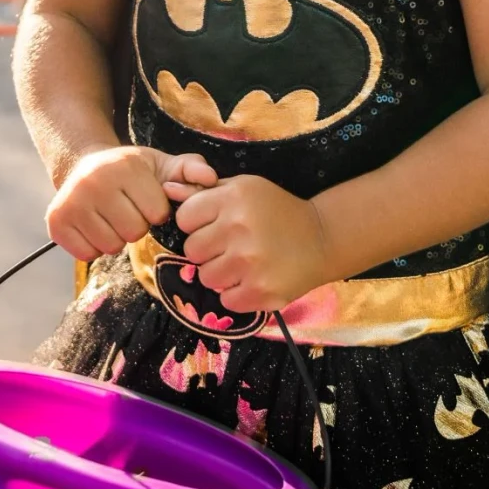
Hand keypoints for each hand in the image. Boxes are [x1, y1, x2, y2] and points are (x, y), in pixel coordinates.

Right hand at [47, 146, 216, 260]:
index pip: (156, 213)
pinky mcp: (56, 222)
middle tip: (126, 210)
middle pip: (133, 231)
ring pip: (111, 246)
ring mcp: (71, 202)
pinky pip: (87, 254)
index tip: (145, 199)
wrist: (82, 164)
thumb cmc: (130, 171)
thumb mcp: (160, 164)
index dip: (155, 210)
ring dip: (115, 237)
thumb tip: (211, 179)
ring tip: (110, 217)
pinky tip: (94, 226)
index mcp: (124, 166)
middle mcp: (93, 182)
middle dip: (136, 225)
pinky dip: (93, 247)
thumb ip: (190, 170)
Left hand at [175, 175, 334, 313]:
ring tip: (242, 264)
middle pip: (191, 250)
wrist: (321, 239)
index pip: (185, 218)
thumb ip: (203, 191)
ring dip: (220, 275)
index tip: (213, 226)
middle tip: (229, 247)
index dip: (196, 224)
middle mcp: (239, 228)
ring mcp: (249, 262)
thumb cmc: (276, 210)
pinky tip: (253, 280)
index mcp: (233, 198)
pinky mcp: (260, 292)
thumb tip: (167, 187)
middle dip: (207, 250)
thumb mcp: (243, 188)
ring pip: (206, 278)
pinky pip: (226, 301)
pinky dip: (236, 295)